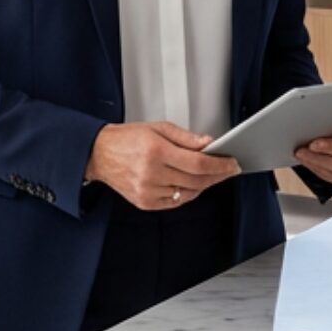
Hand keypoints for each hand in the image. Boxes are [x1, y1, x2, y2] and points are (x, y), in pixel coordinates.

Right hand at [85, 121, 240, 210]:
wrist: (98, 154)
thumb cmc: (126, 139)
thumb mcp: (157, 128)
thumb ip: (185, 137)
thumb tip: (209, 144)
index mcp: (156, 151)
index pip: (198, 163)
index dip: (220, 165)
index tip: (232, 163)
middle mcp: (151, 173)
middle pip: (197, 180)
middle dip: (217, 175)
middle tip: (229, 170)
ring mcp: (148, 191)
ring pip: (188, 193)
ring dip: (204, 185)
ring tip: (212, 175)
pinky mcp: (145, 202)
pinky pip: (175, 202)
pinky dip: (187, 194)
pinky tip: (192, 184)